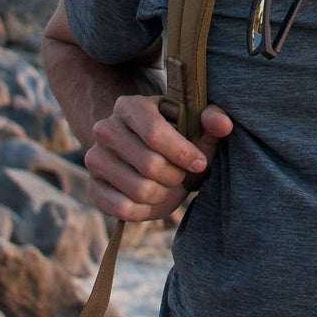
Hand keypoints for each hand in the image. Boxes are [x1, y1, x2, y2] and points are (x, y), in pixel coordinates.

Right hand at [84, 99, 232, 220]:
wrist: (144, 153)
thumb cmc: (175, 136)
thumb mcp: (194, 124)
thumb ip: (212, 119)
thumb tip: (223, 124)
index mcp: (130, 105)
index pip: (155, 133)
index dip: (182, 153)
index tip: (200, 162)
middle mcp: (106, 129)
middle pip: (149, 164)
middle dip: (175, 175)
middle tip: (181, 174)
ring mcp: (95, 159)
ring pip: (138, 189)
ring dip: (162, 193)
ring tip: (167, 184)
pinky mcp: (93, 187)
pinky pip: (123, 209)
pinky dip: (145, 210)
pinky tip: (152, 199)